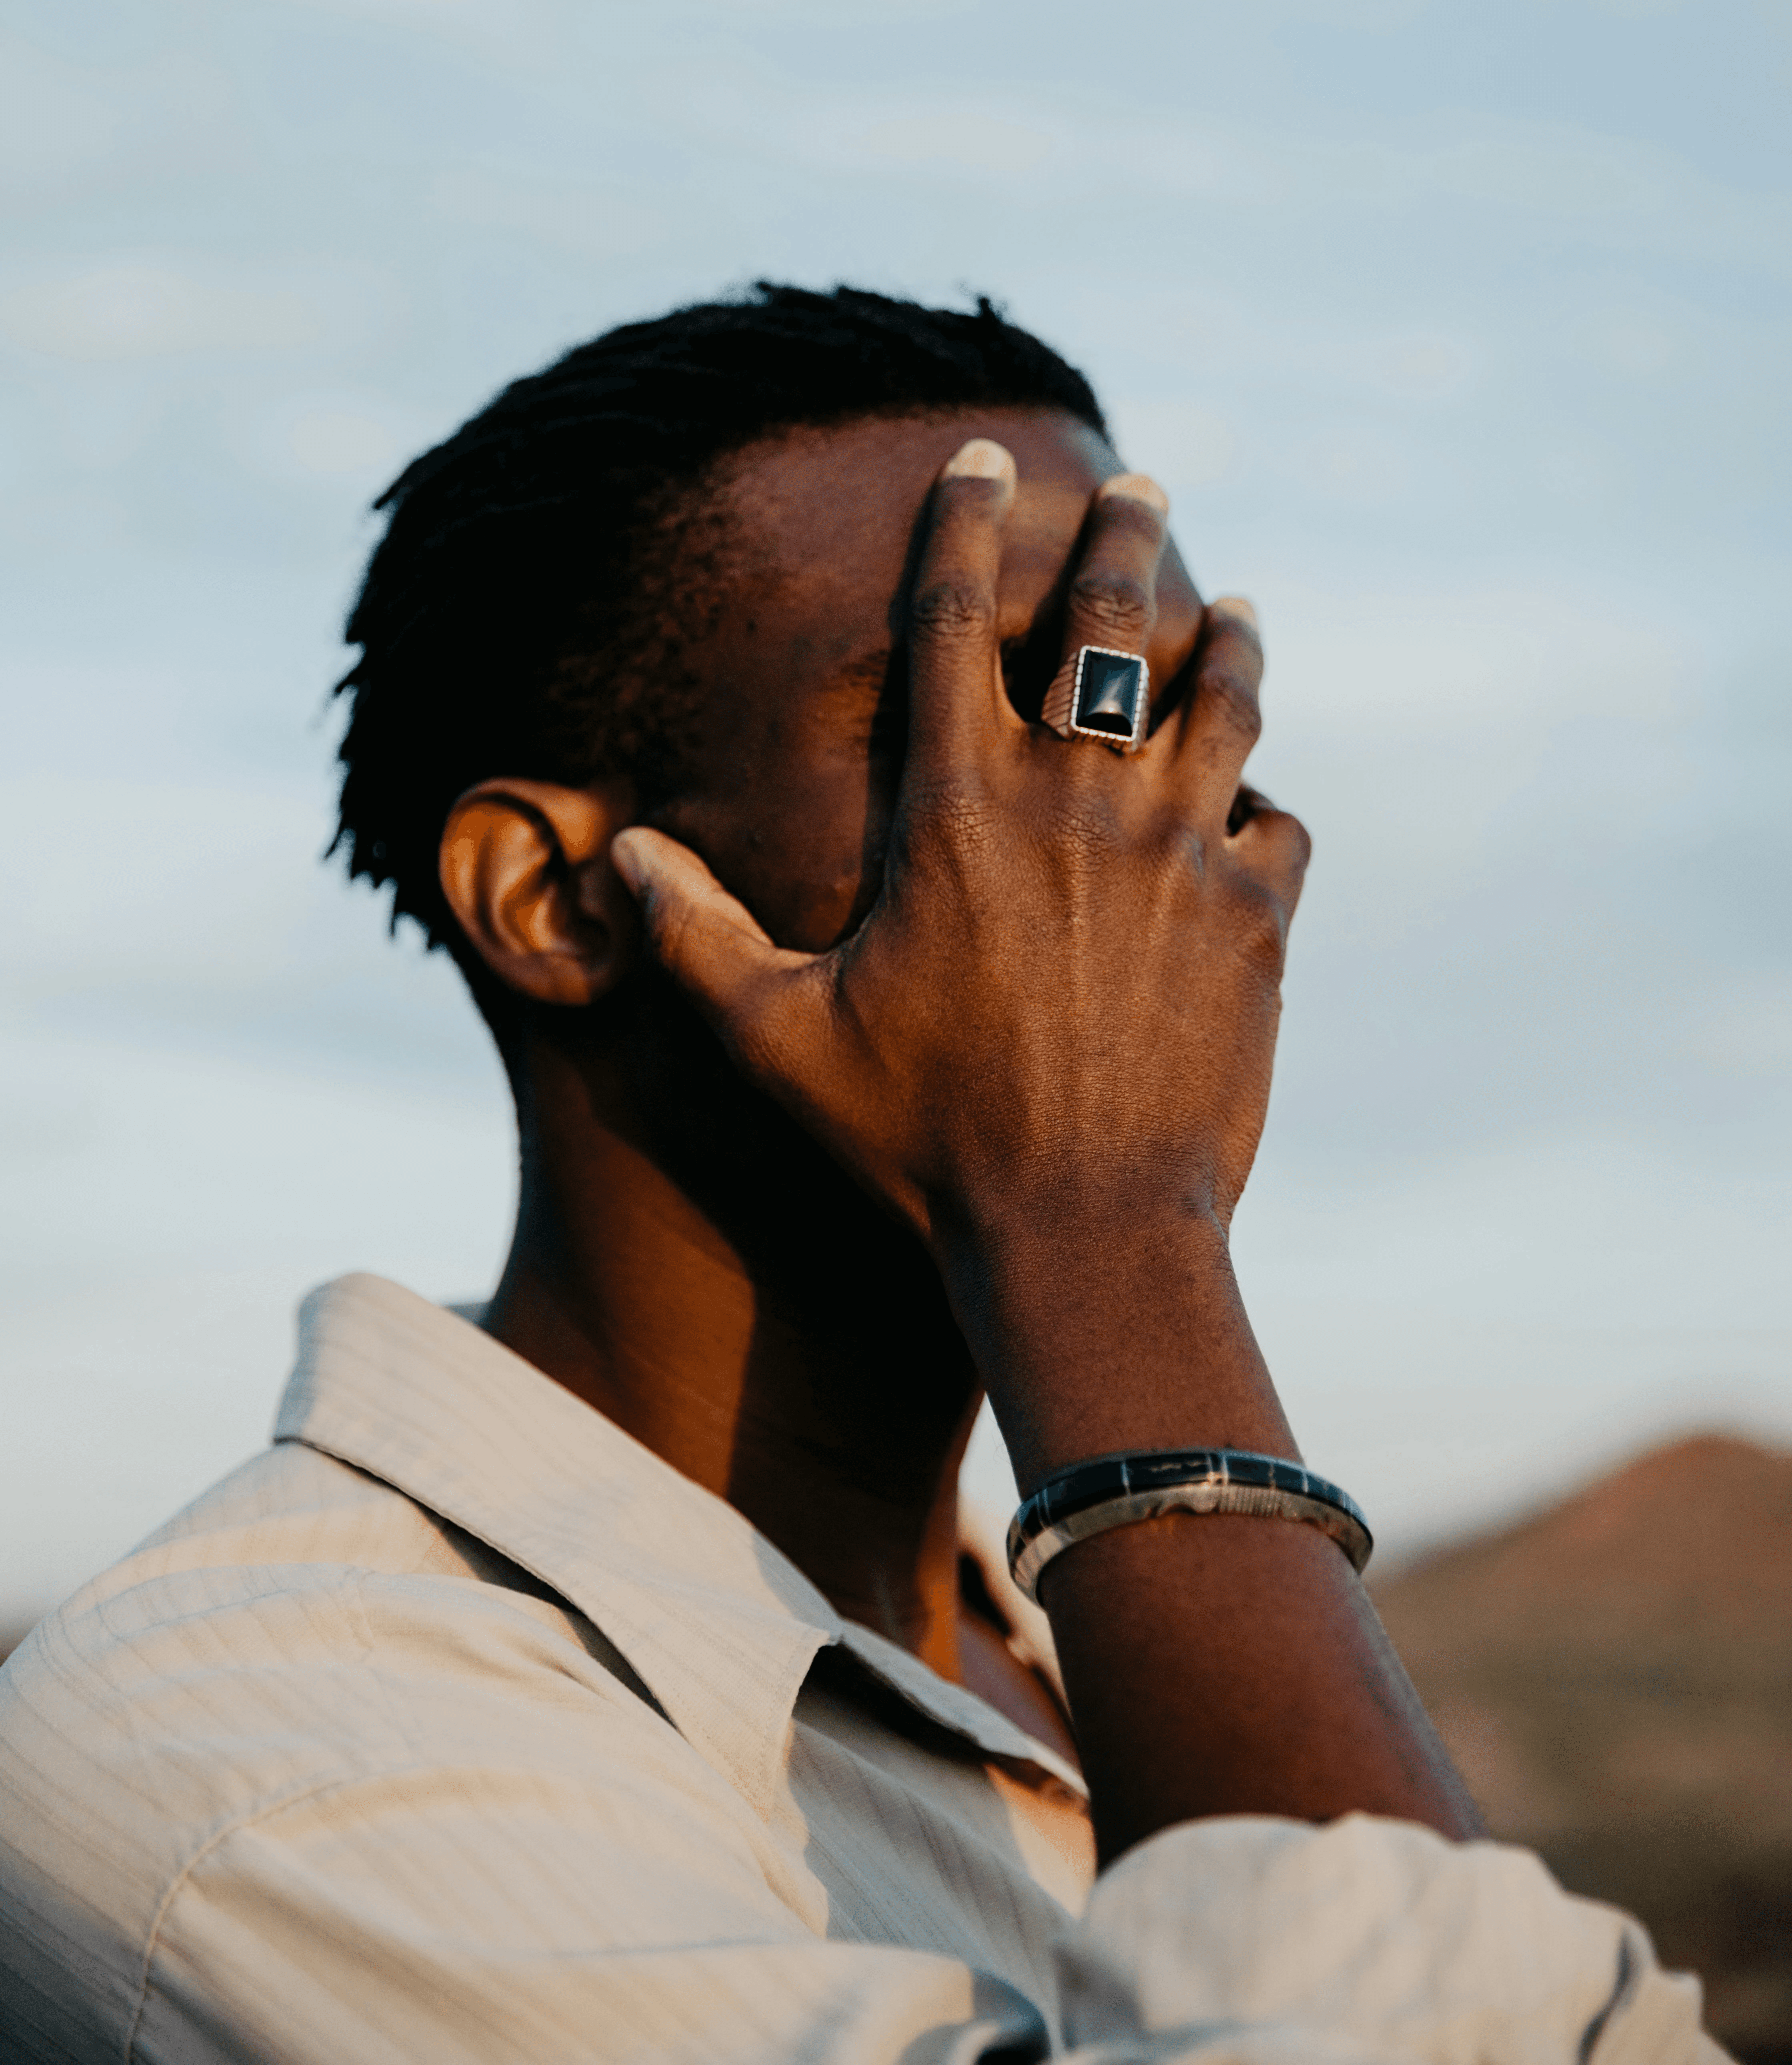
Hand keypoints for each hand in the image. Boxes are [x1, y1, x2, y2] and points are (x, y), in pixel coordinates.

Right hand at [611, 439, 1307, 1266]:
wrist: (1081, 1233)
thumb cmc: (919, 1142)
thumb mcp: (777, 1042)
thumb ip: (694, 937)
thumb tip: (617, 855)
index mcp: (957, 811)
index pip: (952, 618)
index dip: (961, 522)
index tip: (980, 460)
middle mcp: (1077, 803)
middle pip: (1110, 624)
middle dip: (1121, 537)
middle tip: (1139, 485)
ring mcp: (1181, 853)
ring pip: (1225, 700)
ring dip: (1227, 643)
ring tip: (1235, 610)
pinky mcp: (1256, 919)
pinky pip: (1278, 826)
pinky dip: (1265, 808)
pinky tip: (1256, 810)